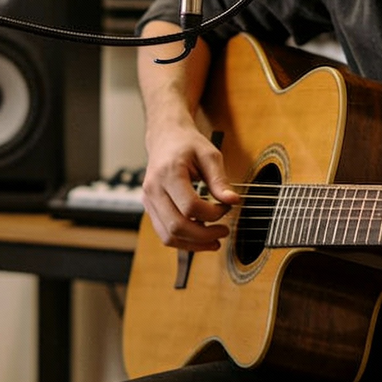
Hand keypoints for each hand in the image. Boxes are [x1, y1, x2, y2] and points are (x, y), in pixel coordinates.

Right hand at [140, 119, 239, 251]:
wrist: (166, 137)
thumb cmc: (188, 144)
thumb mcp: (210, 155)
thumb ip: (220, 180)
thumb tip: (233, 201)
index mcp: (168, 173)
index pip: (190, 206)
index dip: (213, 214)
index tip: (227, 207)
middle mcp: (153, 189)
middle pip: (177, 226)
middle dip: (204, 235)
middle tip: (224, 231)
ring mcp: (148, 200)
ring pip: (168, 236)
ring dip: (194, 244)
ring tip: (214, 240)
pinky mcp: (150, 208)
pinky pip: (165, 233)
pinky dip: (184, 241)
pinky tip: (200, 236)